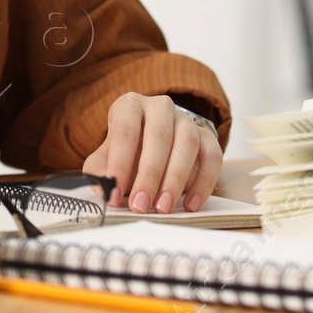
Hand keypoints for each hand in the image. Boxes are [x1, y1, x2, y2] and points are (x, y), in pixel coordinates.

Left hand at [81, 92, 222, 213]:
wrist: (151, 145)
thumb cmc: (126, 152)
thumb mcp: (105, 158)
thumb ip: (99, 172)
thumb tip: (104, 189)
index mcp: (129, 106)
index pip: (125, 131)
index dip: (119, 165)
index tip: (113, 195)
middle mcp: (159, 107)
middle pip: (158, 136)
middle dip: (149, 175)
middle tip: (140, 205)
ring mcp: (186, 119)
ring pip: (187, 144)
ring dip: (176, 179)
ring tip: (163, 207)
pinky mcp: (206, 136)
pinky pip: (212, 156)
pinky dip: (204, 182)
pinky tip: (191, 204)